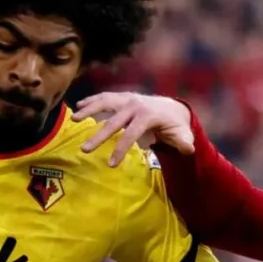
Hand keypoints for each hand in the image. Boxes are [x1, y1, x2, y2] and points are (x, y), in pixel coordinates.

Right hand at [71, 92, 195, 167]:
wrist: (172, 107)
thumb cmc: (175, 126)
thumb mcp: (182, 135)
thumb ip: (184, 142)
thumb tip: (189, 149)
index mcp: (148, 115)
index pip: (131, 134)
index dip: (120, 149)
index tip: (111, 165)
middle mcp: (135, 105)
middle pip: (113, 121)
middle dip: (99, 136)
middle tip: (84, 149)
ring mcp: (127, 98)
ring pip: (105, 102)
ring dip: (89, 109)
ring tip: (73, 118)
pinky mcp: (122, 96)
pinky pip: (105, 97)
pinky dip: (91, 100)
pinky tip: (78, 106)